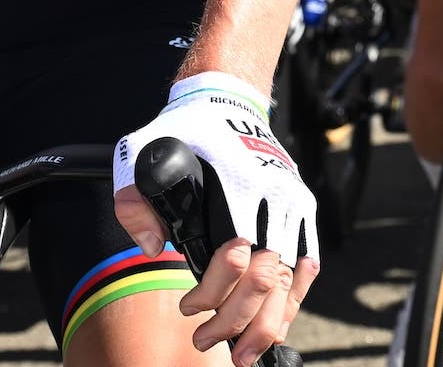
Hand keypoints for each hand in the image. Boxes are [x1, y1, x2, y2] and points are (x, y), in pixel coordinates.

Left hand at [113, 75, 316, 366]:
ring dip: (271, 322)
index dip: (212, 293)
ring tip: (248, 352)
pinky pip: (308, 262)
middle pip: (267, 277)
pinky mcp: (303, 206)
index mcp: (238, 182)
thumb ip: (134, 203)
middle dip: (238, 322)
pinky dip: (295, 298)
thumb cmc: (185, 129)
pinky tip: (278, 321)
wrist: (228, 99)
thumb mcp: (140, 151)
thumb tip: (151, 249)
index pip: (234, 256)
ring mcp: (293, 201)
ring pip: (293, 278)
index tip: (188, 308)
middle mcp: (274, 195)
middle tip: (208, 342)